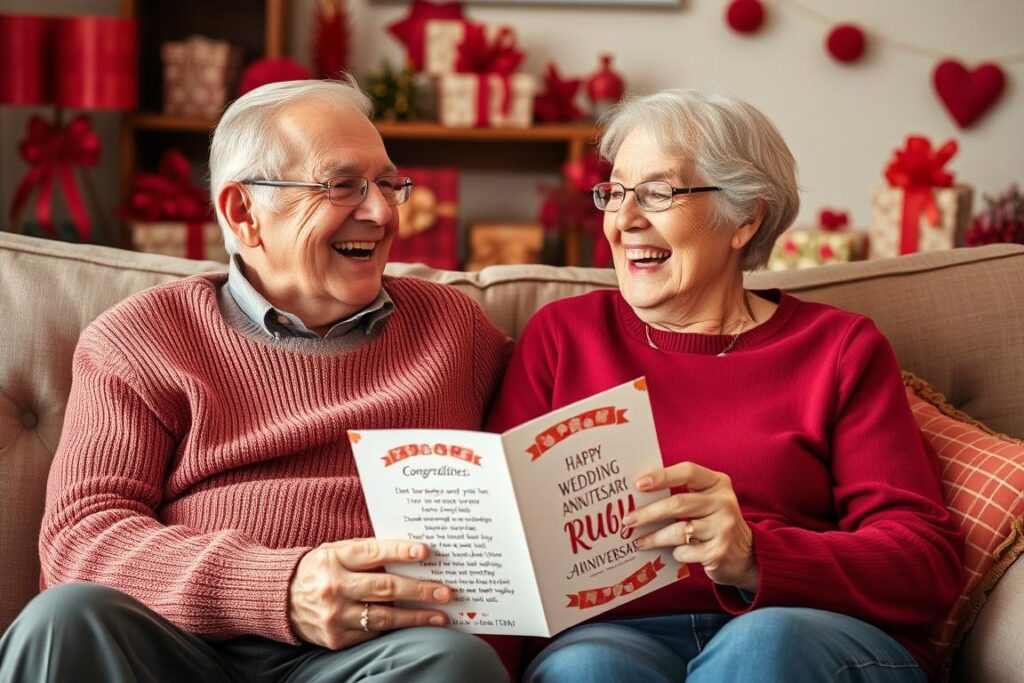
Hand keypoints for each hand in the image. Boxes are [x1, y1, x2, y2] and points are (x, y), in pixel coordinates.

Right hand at [289, 538, 451, 649]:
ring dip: (416, 616)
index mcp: (334, 558)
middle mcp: (333, 587)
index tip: (425, 553)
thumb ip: (366, 551)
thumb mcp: (335, 551)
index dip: (400, 552)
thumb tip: (409, 551)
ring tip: (439, 616)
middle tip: (445, 591)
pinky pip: (372, 633)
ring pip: (383, 616)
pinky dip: (395, 628)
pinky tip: (414, 625)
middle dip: (419, 589)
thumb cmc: (319, 569)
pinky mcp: (335, 638)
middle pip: (384, 587)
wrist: (279, 599)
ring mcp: (334, 615)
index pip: (373, 553)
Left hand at [625, 462, 759, 591]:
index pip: (688, 471)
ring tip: (638, 541)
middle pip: (678, 503)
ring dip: (654, 538)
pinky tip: (671, 552)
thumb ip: (682, 493)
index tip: (638, 484)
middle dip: (648, 513)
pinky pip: (685, 551)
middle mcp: (724, 502)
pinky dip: (675, 552)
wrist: (746, 554)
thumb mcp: (706, 500)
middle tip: (628, 520)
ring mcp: (724, 527)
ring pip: (679, 530)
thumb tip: (639, 496)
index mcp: (718, 483)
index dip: (662, 476)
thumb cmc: (713, 521)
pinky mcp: (719, 551)